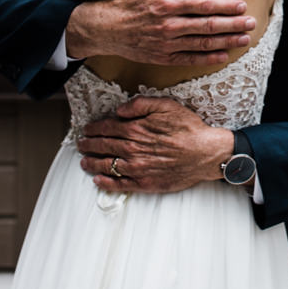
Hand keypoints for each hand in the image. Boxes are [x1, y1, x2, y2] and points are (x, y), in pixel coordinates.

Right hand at [64, 0, 253, 62]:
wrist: (104, 29)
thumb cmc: (125, 3)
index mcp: (167, 4)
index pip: (203, 5)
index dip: (225, 6)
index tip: (242, 6)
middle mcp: (170, 25)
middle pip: (208, 25)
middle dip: (233, 24)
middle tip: (252, 23)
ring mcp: (167, 44)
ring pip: (203, 44)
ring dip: (226, 41)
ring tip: (244, 39)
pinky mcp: (163, 57)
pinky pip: (190, 59)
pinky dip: (208, 59)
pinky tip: (223, 55)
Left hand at [77, 96, 233, 193]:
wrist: (206, 153)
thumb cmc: (189, 128)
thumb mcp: (167, 105)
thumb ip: (140, 104)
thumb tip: (119, 110)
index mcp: (136, 129)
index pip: (107, 128)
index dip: (94, 128)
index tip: (87, 129)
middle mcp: (132, 149)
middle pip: (103, 146)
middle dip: (89, 145)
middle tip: (81, 144)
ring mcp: (137, 168)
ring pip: (107, 166)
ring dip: (92, 163)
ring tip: (84, 162)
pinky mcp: (144, 183)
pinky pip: (119, 184)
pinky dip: (106, 182)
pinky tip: (98, 180)